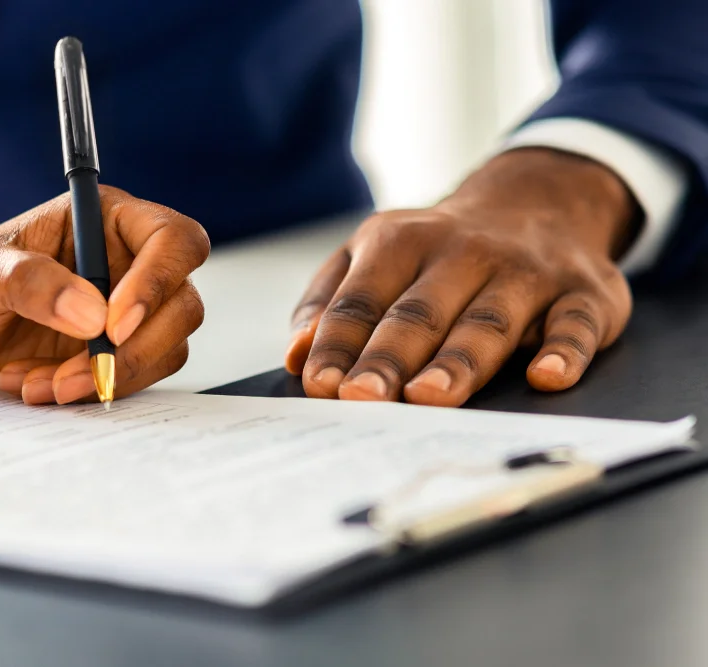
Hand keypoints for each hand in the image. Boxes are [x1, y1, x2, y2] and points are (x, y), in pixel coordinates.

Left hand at [0, 186, 209, 403]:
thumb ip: (32, 283)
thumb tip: (92, 314)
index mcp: (103, 220)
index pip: (172, 240)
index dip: (158, 281)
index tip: (113, 324)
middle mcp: (125, 263)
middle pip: (181, 303)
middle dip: (133, 347)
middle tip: (77, 371)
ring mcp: (124, 313)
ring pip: (163, 348)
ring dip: (105, 375)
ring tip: (39, 383)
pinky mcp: (111, 354)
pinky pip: (132, 378)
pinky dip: (90, 390)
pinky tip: (37, 386)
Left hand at [285, 148, 637, 406]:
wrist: (537, 203)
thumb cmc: (436, 253)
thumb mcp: (372, 255)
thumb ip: (329, 300)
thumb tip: (296, 353)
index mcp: (399, 242)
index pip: (361, 300)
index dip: (339, 343)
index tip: (321, 385)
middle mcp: (463, 253)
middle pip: (419, 313)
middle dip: (389, 357)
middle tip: (364, 398)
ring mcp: (525, 272)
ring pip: (487, 322)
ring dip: (458, 361)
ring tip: (429, 397)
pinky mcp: (583, 293)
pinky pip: (574, 323)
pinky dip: (563, 350)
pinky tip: (545, 377)